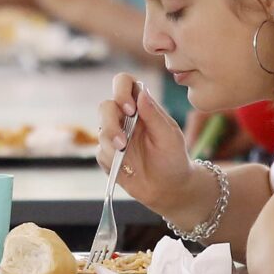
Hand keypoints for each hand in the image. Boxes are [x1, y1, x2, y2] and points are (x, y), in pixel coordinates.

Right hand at [96, 73, 193, 216]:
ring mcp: (115, 136)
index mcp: (142, 106)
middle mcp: (125, 118)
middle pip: (105, 106)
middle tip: (122, 141)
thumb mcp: (169, 136)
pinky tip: (126, 168)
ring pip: (100, 129)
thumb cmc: (173, 159)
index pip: (124, 83)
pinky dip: (111, 159)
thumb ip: (154, 115)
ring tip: (125, 156)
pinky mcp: (108, 155)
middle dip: (110, 123)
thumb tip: (141, 92)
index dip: (121, 90)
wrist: (169, 189)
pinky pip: (100, 152)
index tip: (129, 109)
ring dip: (110, 143)